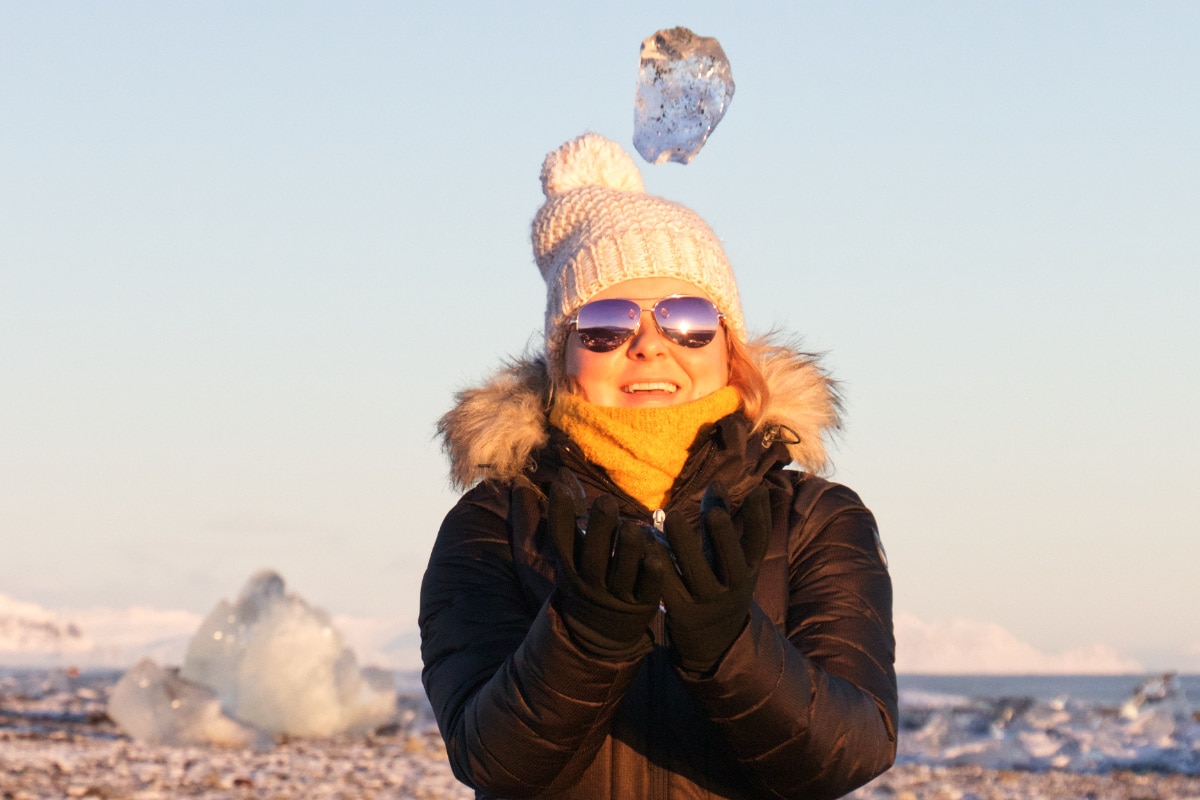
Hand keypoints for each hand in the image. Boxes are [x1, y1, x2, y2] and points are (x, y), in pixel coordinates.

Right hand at [547, 483, 665, 658]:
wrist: (598, 636)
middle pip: (593, 559)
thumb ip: (567, 525)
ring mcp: (617, 598)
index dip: (559, 516)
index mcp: (570, 570)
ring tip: (633, 526)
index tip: (561, 487)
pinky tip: (657, 556)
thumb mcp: (570, 560)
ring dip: (627, 550)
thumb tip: (561, 479)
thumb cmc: (586, 583)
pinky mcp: (642, 607)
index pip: (561, 542)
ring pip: (622, 574)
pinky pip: (648, 590)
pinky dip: (652, 574)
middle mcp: (591, 585)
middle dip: (600, 531)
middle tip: (606, 502)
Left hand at [660, 482, 770, 673]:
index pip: (759, 542)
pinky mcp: (680, 612)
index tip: (757, 490)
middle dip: (723, 535)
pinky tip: (645, 544)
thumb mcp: (727, 559)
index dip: (760, 517)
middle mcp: (732, 587)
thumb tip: (718, 482)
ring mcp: (706, 601)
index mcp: (748, 571)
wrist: (713, 643)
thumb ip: (720, 521)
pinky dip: (657, 564)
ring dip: (683, 543)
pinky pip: (667, 585)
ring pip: (696, 571)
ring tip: (671, 517)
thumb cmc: (719, 585)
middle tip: (712, 511)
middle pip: (731, 559)